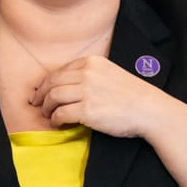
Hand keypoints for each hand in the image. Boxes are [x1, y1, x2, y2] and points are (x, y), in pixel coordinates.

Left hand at [30, 55, 163, 136]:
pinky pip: (60, 113)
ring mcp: (86, 92)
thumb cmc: (134, 96)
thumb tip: (70, 86)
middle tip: (37, 104)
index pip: (60, 71)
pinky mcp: (87, 110)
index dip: (48, 82)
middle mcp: (87, 74)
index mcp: (92, 63)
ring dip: (46, 107)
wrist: (150, 110)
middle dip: (41, 94)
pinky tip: (58, 123)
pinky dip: (55, 119)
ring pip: (53, 97)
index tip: (43, 91)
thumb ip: (92, 75)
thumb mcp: (112, 74)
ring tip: (48, 115)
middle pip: (52, 82)